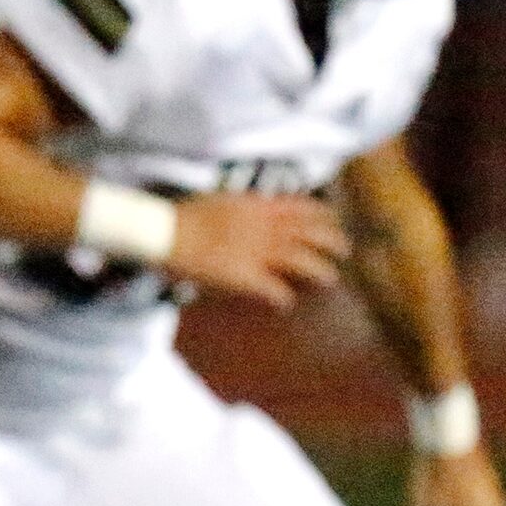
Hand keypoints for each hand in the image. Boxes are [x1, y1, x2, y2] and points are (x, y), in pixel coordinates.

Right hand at [165, 192, 349, 309]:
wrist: (162, 230)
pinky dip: (283, 297)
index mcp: (257, 207)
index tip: (334, 218)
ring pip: (301, 260)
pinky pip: (273, 289)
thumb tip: (261, 207)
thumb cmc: (184, 216)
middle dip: (332, 240)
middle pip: (310, 233)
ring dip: (320, 270)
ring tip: (330, 279)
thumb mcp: (223, 201)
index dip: (323, 214)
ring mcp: (255, 252)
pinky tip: (286, 303)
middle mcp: (263, 227)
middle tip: (344, 249)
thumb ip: (247, 207)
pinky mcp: (244, 275)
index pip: (301, 207)